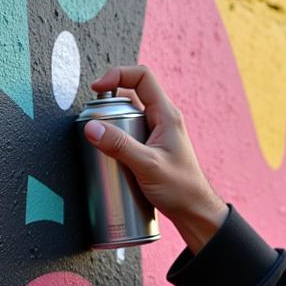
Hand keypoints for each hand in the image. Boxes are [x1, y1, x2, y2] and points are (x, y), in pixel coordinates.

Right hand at [84, 65, 227, 253]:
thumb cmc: (180, 189)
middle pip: (131, 95)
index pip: (142, 76)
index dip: (117, 74)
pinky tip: (110, 157)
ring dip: (111, 124)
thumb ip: (120, 145)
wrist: (194, 211)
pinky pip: (130, 132)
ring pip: (128, 115)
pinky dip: (117, 139)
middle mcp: (163, 118)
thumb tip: (91, 127)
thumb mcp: (147, 166)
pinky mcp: (152, 146)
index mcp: (166, 114)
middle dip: (109, 105)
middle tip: (96, 125)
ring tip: (101, 144)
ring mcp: (158, 132)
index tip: (97, 89)